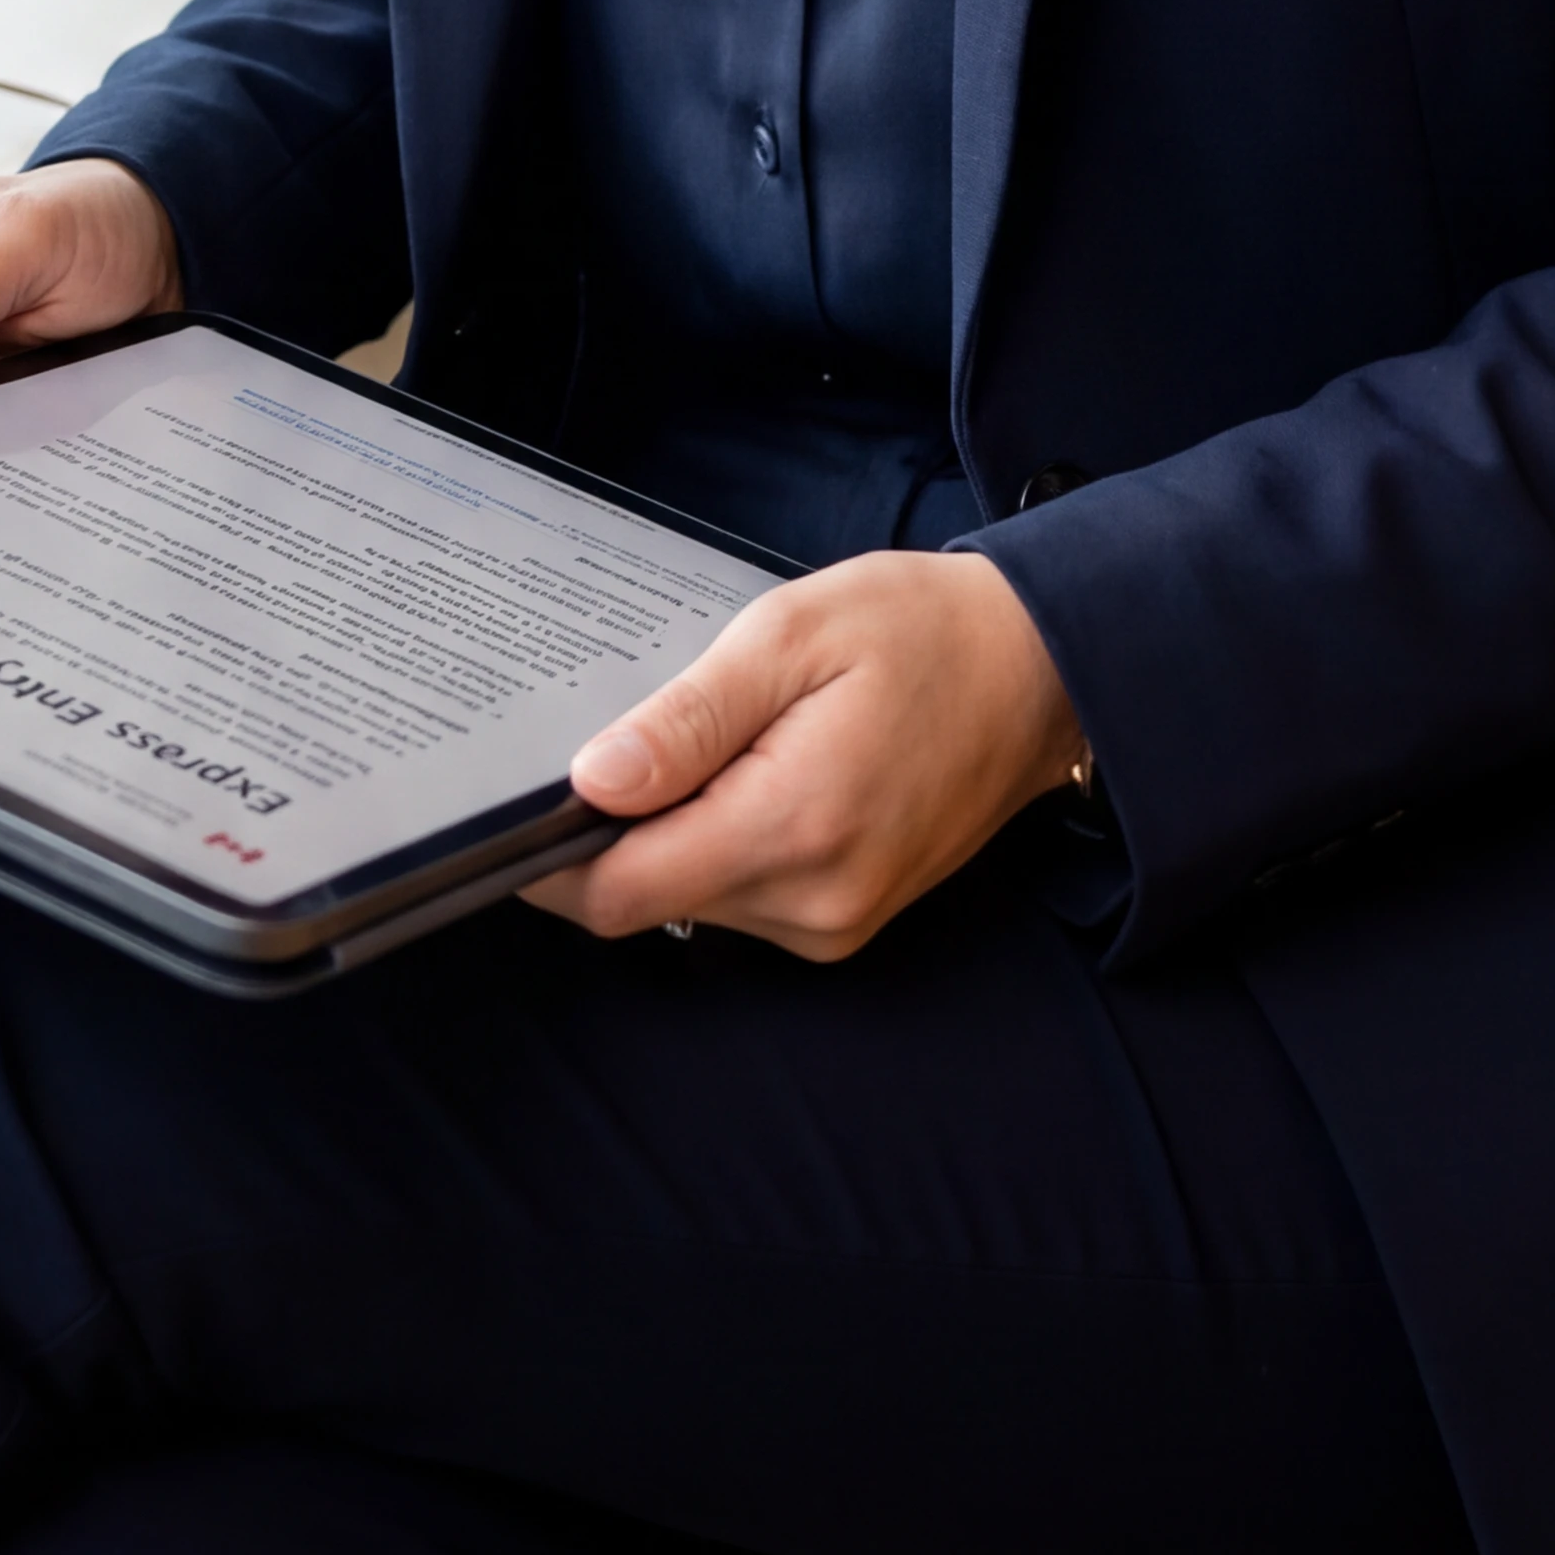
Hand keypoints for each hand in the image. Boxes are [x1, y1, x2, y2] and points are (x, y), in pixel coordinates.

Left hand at [524, 549, 1087, 961]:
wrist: (1040, 670)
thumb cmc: (923, 633)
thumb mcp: (792, 636)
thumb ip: (688, 717)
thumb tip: (591, 781)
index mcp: (792, 827)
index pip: (619, 893)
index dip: (547, 861)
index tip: (513, 807)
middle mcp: (813, 901)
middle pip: (648, 900)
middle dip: (613, 832)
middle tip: (624, 736)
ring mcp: (836, 922)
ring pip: (692, 903)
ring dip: (671, 835)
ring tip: (710, 739)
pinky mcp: (848, 919)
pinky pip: (744, 898)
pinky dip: (720, 844)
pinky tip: (751, 771)